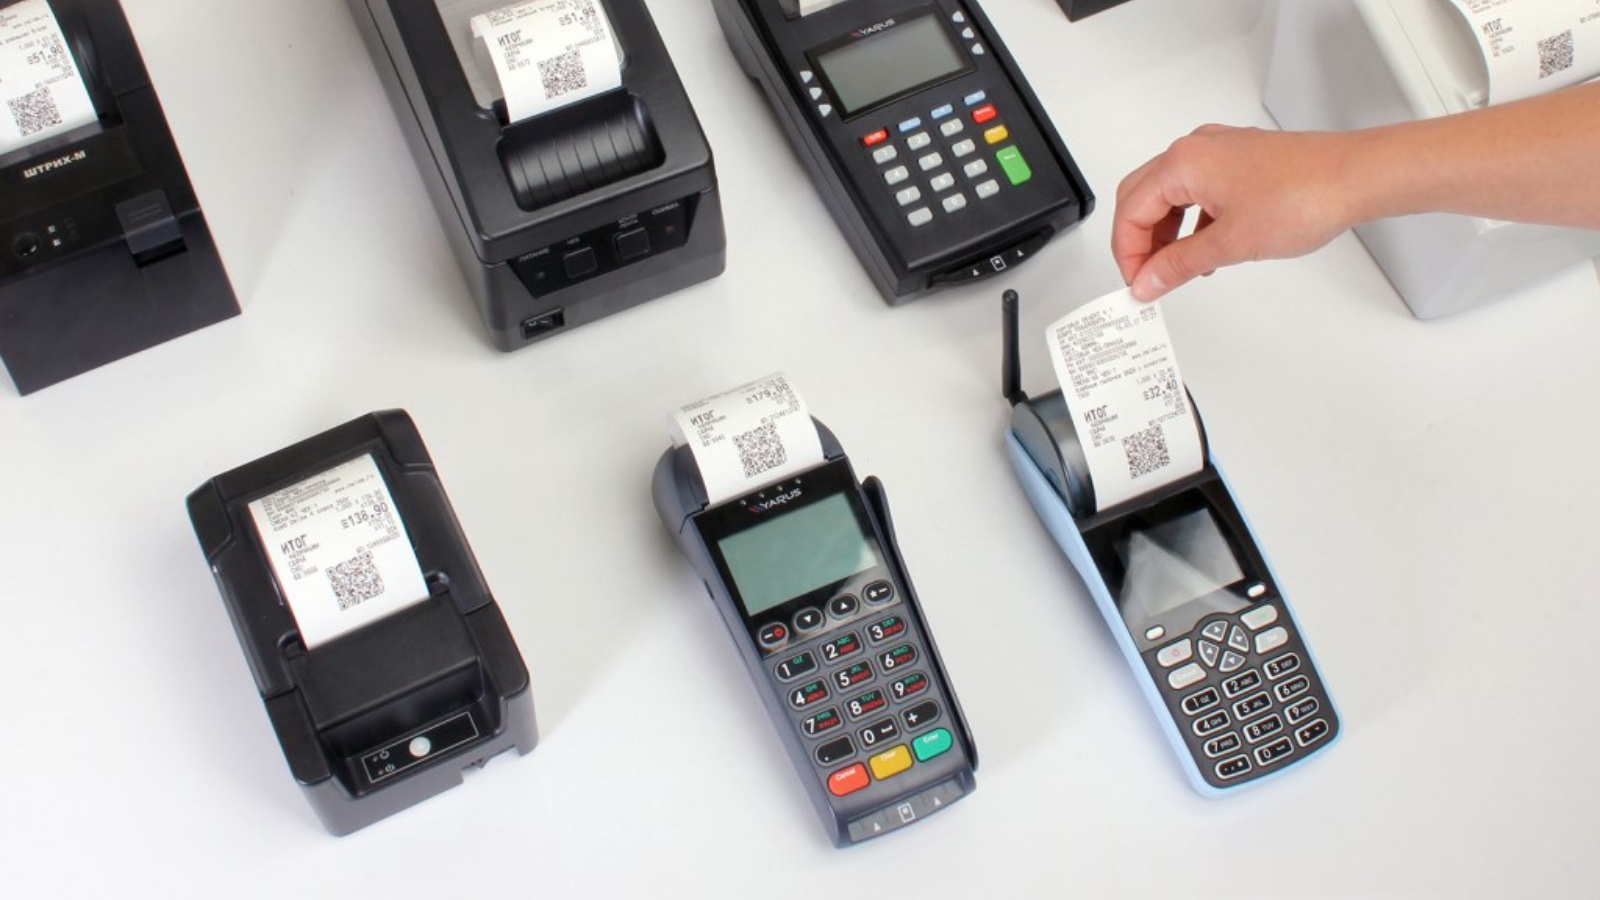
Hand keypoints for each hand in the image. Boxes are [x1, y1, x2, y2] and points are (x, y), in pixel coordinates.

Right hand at [1112, 125, 1360, 300]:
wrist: (1357, 178)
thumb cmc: (1305, 195)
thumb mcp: (1229, 243)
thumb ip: (1179, 265)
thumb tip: (1149, 280)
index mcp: (1183, 162)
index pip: (1131, 212)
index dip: (1129, 255)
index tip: (1139, 284)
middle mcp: (1197, 149)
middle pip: (1142, 199)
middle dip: (1139, 243)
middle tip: (1147, 278)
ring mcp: (1220, 152)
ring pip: (1170, 195)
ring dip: (1165, 234)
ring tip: (1175, 270)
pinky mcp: (1241, 161)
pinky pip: (1197, 192)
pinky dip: (1190, 222)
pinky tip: (1203, 249)